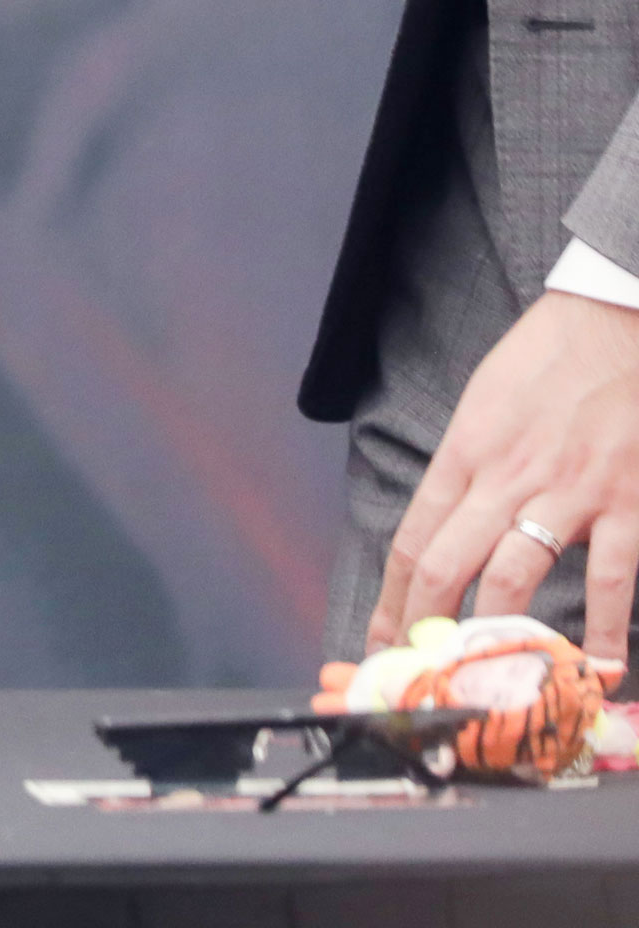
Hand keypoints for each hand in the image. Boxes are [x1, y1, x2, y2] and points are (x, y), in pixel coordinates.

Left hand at [370, 290, 638, 664]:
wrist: (618, 320)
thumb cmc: (551, 357)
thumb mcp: (486, 403)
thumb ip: (469, 465)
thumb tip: (450, 521)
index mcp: (466, 453)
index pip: (414, 538)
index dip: (394, 596)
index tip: (383, 636)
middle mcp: (506, 478)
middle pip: (446, 566)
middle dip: (425, 626)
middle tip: (417, 670)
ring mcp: (567, 492)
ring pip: (513, 577)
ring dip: (495, 634)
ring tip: (485, 677)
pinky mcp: (626, 500)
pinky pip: (610, 577)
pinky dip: (602, 626)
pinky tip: (596, 665)